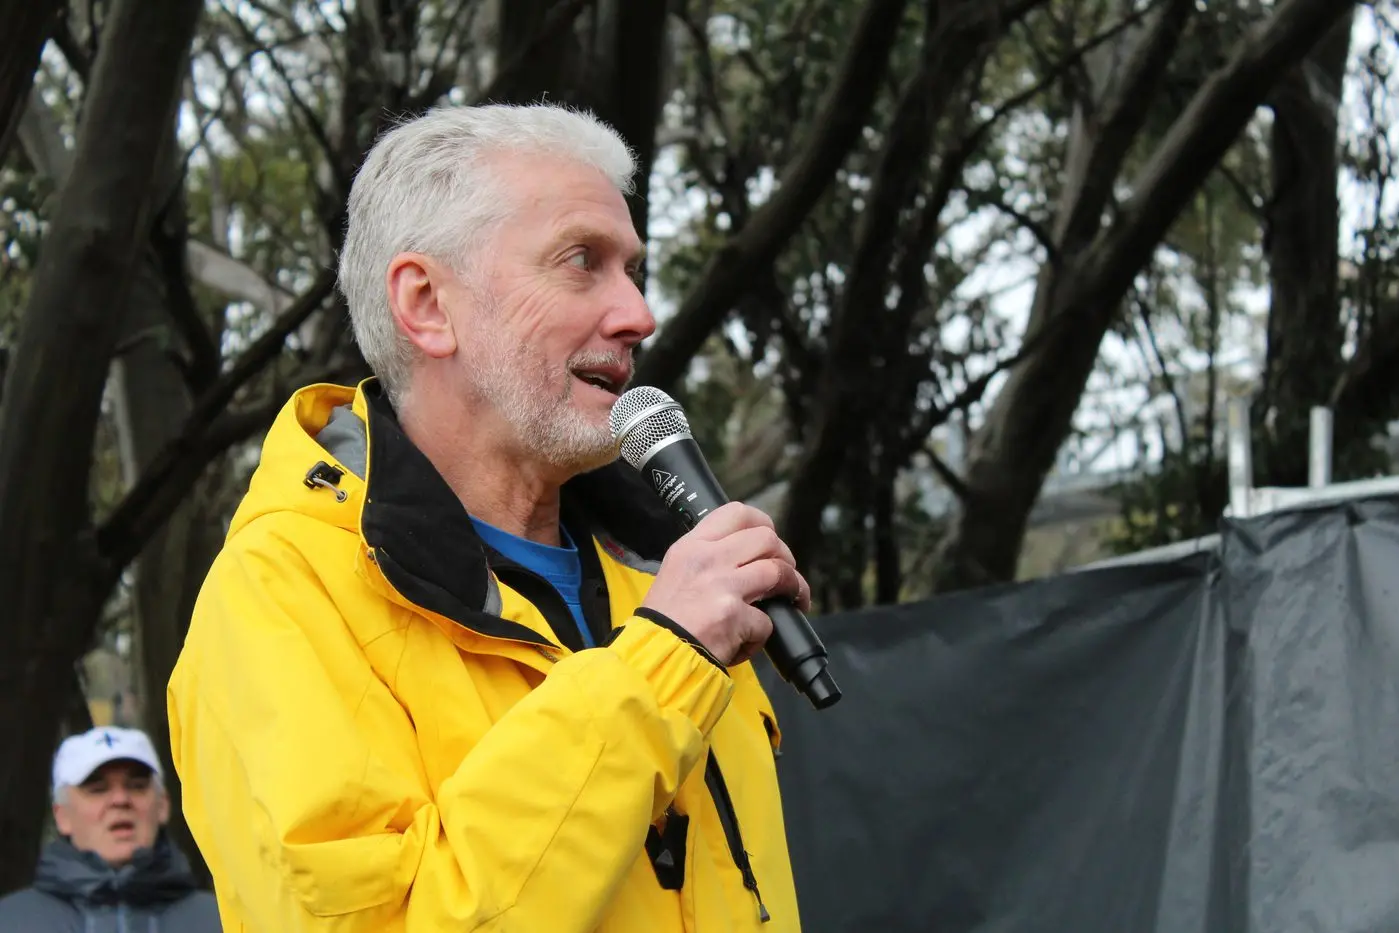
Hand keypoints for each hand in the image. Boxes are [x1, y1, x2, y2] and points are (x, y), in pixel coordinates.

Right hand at [641, 502, 811, 665]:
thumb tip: (742, 559)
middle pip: (766, 538)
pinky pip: (768, 621)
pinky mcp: (734, 615)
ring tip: (793, 601)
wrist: (655, 654)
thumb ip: (705, 560)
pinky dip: (763, 635)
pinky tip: (749, 642)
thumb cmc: (663, 621)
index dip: (763, 523)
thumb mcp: (674, 573)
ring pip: (778, 571)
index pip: (737, 513)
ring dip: (794, 587)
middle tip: (784, 576)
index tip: (770, 541)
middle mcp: (708, 559)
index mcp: (692, 546)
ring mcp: (722, 585)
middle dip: (785, 557)